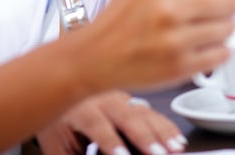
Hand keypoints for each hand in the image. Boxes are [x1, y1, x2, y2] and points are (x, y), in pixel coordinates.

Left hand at [35, 90, 185, 154]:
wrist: (57, 85)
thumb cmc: (58, 120)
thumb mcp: (56, 142)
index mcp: (80, 107)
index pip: (97, 124)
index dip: (110, 141)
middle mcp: (104, 98)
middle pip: (127, 116)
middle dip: (145, 137)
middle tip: (158, 154)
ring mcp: (122, 97)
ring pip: (145, 111)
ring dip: (162, 131)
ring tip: (175, 149)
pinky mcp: (134, 100)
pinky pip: (154, 112)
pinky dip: (167, 126)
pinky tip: (178, 140)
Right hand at [73, 0, 234, 93]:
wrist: (92, 58)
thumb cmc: (121, 15)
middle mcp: (170, 8)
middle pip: (231, 1)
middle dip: (224, 5)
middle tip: (204, 10)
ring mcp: (175, 40)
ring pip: (229, 29)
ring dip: (219, 29)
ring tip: (193, 30)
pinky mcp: (180, 67)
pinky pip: (223, 54)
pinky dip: (215, 51)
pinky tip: (194, 47)